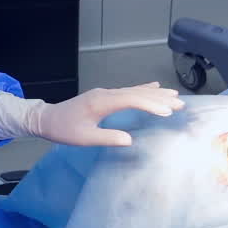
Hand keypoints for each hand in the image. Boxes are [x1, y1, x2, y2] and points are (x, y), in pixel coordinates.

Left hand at [30, 84, 183, 146]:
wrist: (47, 118)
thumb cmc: (64, 130)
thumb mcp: (84, 138)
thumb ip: (107, 137)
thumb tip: (129, 139)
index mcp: (101, 102)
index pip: (132, 100)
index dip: (151, 105)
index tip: (167, 112)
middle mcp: (106, 94)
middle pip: (137, 92)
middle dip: (159, 98)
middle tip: (180, 103)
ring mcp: (105, 93)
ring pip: (134, 90)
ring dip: (155, 93)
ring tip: (174, 96)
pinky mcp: (104, 95)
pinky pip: (128, 90)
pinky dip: (143, 89)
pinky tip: (154, 87)